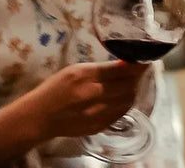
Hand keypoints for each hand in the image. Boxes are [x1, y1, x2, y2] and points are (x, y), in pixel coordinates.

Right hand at [0, 60, 149, 163]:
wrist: (39, 117)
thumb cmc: (55, 88)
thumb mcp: (76, 70)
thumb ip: (101, 68)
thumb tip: (125, 63)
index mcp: (86, 77)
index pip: (122, 70)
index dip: (138, 64)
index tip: (145, 58)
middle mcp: (93, 96)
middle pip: (128, 85)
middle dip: (137, 76)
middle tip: (139, 70)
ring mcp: (96, 114)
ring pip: (127, 100)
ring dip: (133, 90)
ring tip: (131, 82)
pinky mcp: (98, 127)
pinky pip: (120, 113)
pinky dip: (125, 103)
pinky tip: (122, 97)